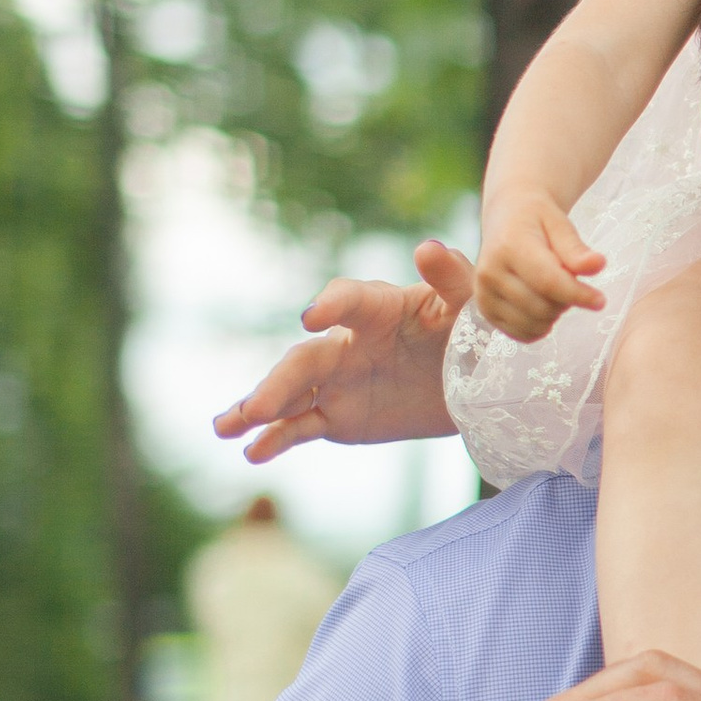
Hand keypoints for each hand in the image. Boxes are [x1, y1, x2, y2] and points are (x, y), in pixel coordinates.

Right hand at [215, 242, 473, 461]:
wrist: (475, 384)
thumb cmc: (471, 333)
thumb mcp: (469, 307)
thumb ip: (453, 279)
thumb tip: (428, 248)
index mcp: (378, 309)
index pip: (348, 301)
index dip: (330, 305)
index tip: (312, 316)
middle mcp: (346, 342)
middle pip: (305, 359)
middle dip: (278, 383)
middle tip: (257, 407)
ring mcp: (336, 381)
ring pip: (291, 393)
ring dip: (259, 407)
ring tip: (224, 427)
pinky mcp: (336, 416)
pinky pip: (301, 426)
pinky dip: (276, 439)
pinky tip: (252, 452)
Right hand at [474, 189, 607, 340]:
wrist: (506, 218)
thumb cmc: (537, 219)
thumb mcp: (559, 224)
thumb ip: (576, 249)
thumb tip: (598, 265)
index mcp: (508, 246)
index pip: (547, 282)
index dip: (577, 295)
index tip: (601, 301)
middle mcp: (490, 273)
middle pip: (542, 307)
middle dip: (566, 300)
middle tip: (569, 281)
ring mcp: (483, 294)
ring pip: (534, 323)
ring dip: (554, 314)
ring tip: (553, 290)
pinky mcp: (486, 310)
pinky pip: (522, 334)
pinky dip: (540, 327)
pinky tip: (543, 306)